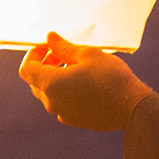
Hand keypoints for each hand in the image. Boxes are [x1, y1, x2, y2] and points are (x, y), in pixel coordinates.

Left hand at [18, 32, 152, 131]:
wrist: (132, 107)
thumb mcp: (86, 54)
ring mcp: (63, 114)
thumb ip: (63, 47)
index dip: (34, 54)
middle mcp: (52, 102)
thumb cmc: (110, 78)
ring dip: (54, 76)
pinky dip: (64, 90)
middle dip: (44, 64)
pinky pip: (60, 103)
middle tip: (61, 52)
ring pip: (48, 93)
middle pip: (35, 81)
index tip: (49, 46)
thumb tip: (50, 38)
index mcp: (51, 85)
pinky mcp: (74, 120)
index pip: (27, 68)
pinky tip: (82, 82)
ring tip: (75, 65)